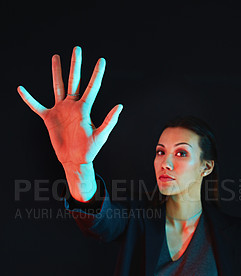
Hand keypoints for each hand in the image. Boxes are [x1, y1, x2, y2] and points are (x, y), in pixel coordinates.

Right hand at [17, 46, 122, 167]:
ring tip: (56, 57)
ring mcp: (60, 110)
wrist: (75, 160)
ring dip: (56, 72)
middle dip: (75, 65)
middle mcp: (72, 106)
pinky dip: (29, 99)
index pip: (92, 87)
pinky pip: (37, 106)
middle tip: (77, 49)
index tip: (102, 60)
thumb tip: (120, 106)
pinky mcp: (49, 118)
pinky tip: (21, 89)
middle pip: (73, 81)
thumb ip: (109, 121)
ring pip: (57, 87)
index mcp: (85, 108)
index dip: (97, 74)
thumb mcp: (101, 136)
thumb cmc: (89, 150)